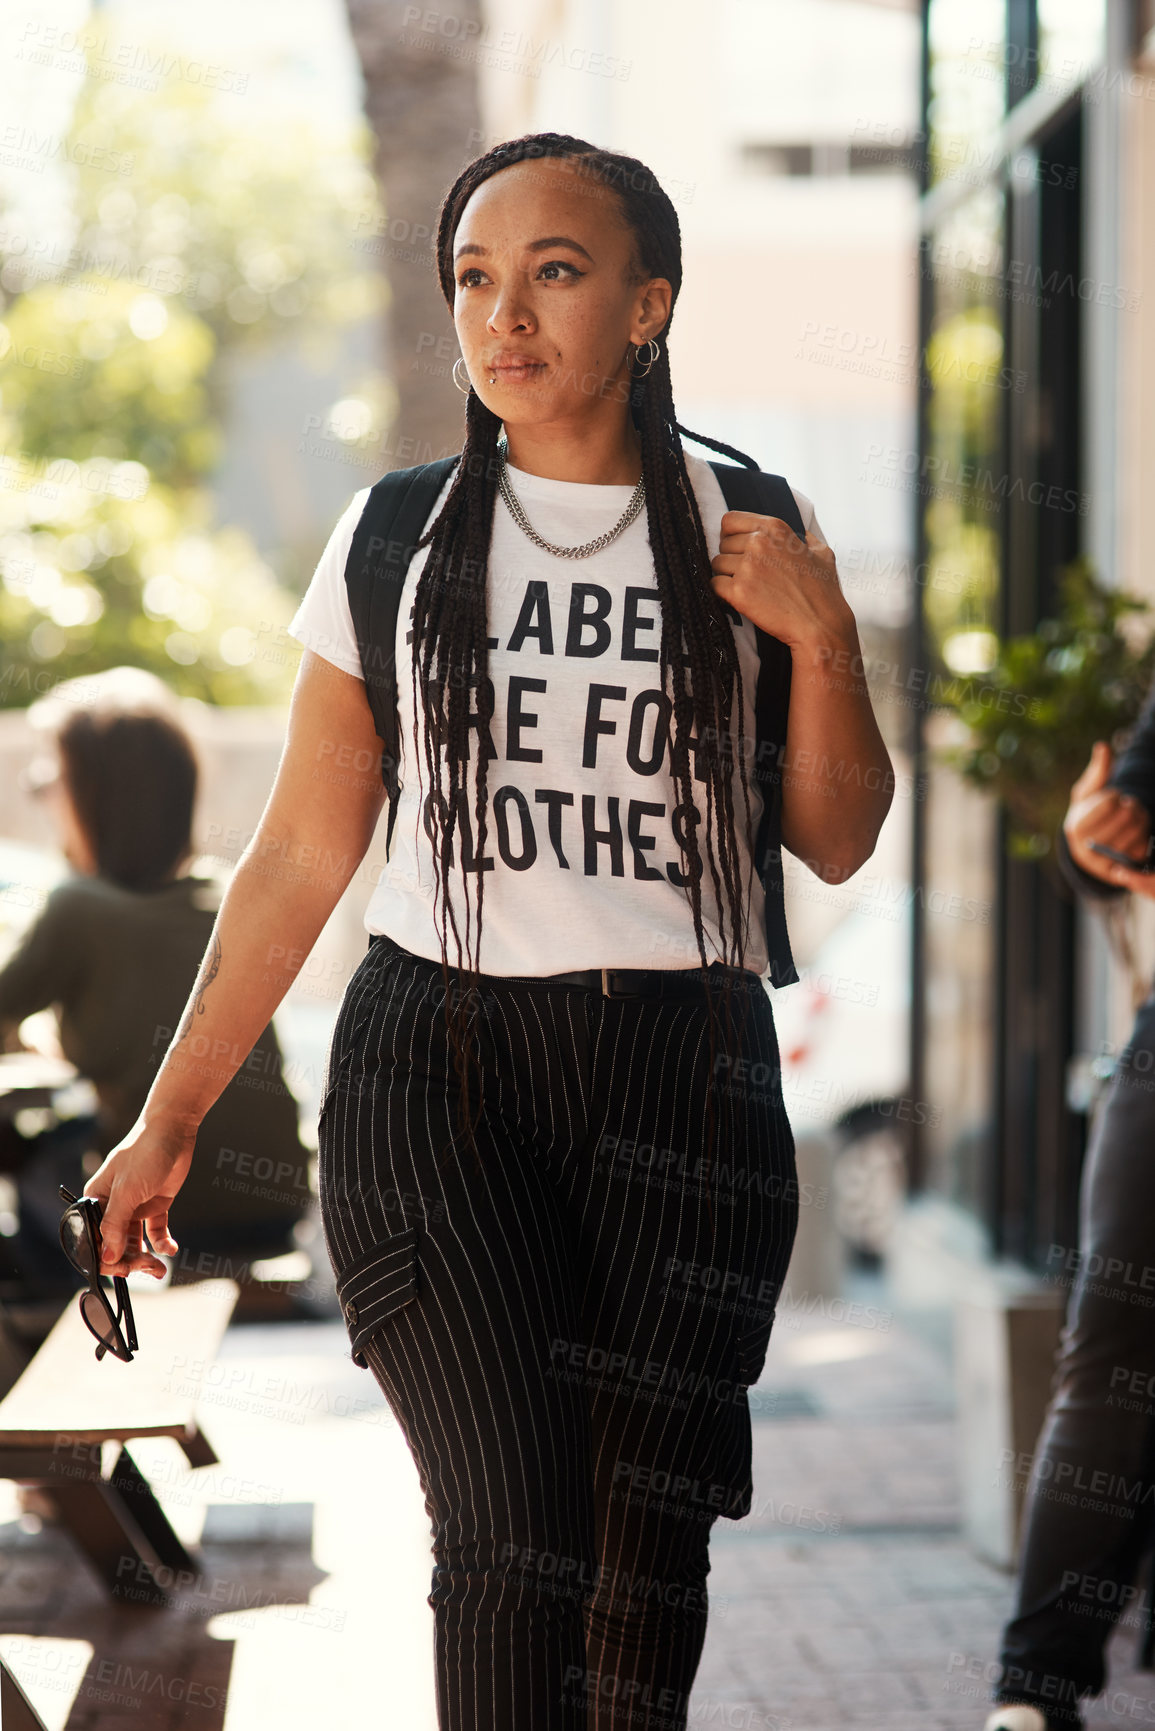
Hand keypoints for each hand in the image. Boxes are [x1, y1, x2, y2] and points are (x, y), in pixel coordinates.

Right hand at [83, 1116, 196, 1277]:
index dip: (105, 1258)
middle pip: (114, 1244)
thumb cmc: (144, 1153)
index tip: (122, 1270)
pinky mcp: (155, 1204)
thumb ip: (115, 1225)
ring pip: (135, 1242)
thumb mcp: (127, 1191)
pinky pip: (155, 1231)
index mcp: (96, 1201)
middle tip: (146, 1268)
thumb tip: (107, 1257)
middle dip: (128, 1260)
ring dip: (145, 1257)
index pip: (93, 1239)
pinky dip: (162, 1243)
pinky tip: (170, 1248)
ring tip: (159, 1268)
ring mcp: (135, 1206)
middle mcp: (113, 1206)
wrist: (173, 1131)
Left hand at [710, 514, 851, 648]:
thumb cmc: (822, 592)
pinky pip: (715, 585)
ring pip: (717, 565)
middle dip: (732, 559)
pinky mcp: (738, 592)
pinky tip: (740, 599)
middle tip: (749, 576)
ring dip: (727, 577)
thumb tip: (803, 535)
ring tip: (748, 588)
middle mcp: (759, 543)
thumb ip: (807, 540)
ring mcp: (747, 567)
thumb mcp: (822, 553)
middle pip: (723, 545)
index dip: (730, 535)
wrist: (820, 625)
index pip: (731, 521)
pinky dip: (723, 593)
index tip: (738, 548)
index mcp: (775, 529)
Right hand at [1064, 740, 1152, 891]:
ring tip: (1136, 815)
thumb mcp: (1086, 794)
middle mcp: (1086, 848)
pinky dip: (1143, 838)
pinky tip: (1137, 834)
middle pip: (1126, 816)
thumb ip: (1098, 772)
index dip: (1116, 796)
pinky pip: (1141, 850)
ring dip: (1142, 819)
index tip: (1113, 797)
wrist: (1085, 851)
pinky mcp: (1118, 873)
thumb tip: (1103, 747)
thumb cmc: (1087, 816)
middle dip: (1132, 806)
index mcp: (1076, 826)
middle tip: (1130, 805)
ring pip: (1137, 832)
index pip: (1110, 802)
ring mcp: (1103, 863)